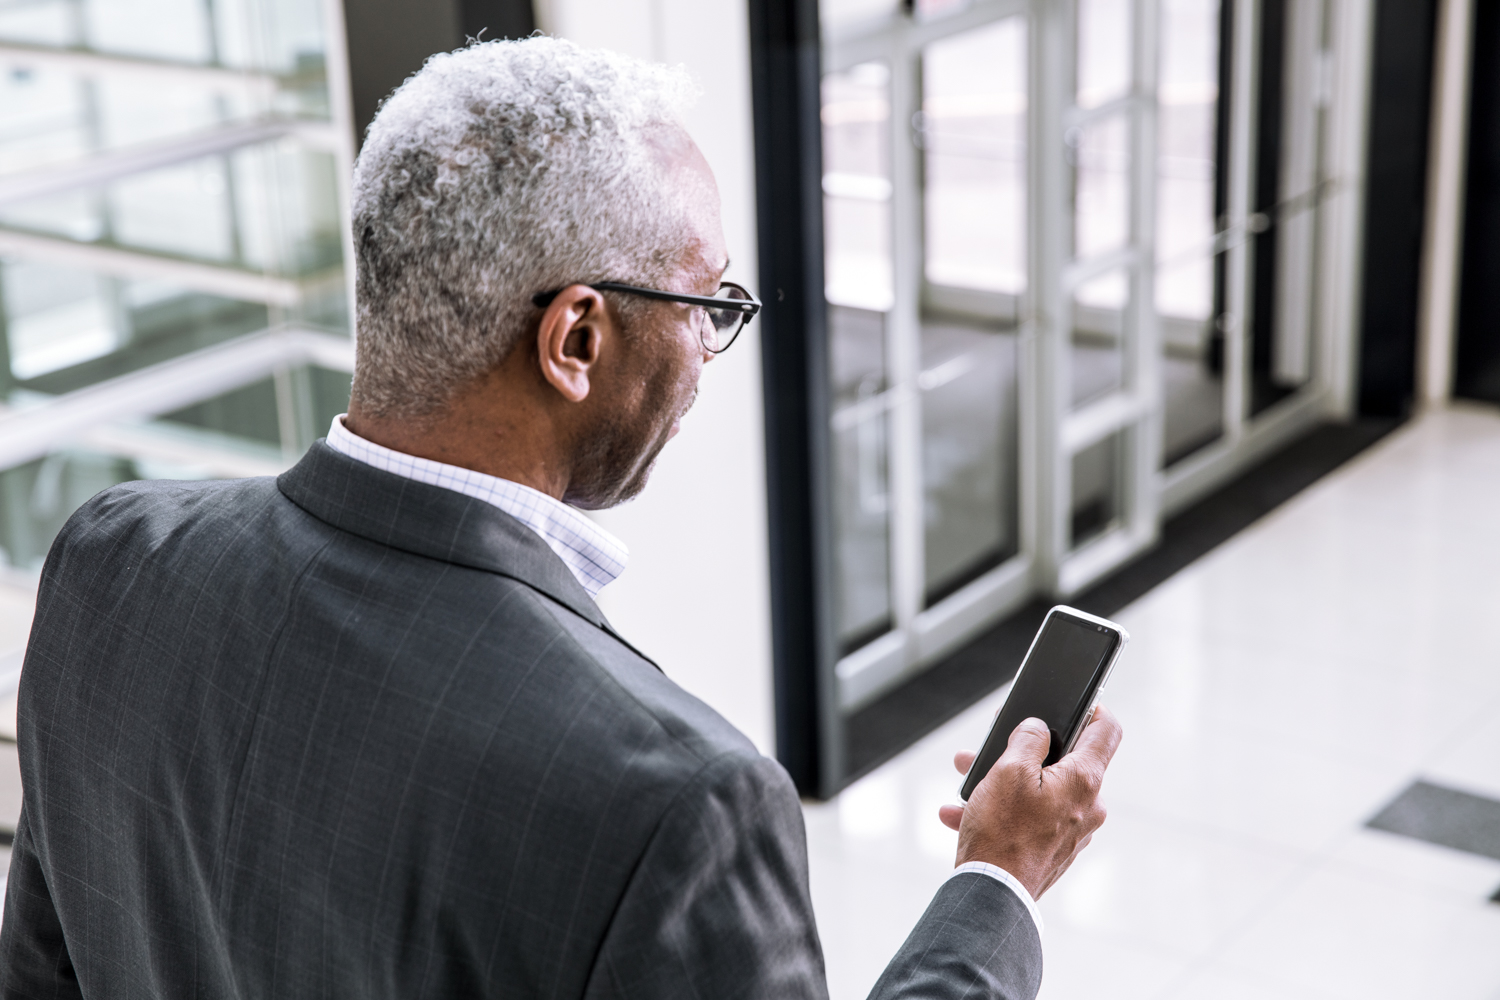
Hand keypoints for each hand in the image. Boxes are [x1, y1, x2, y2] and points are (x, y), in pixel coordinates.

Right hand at [937, 705, 1121, 899]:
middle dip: (1022, 750)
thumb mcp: (1009, 770)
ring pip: (1041, 790)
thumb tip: (1039, 727)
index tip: (1070, 703)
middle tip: (992, 746)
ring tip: (968, 782)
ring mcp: (1073, 831)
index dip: (1092, 708)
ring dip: (1003, 782)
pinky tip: (963, 813)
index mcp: (1085, 780)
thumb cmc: (1002, 832)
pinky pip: (1031, 818)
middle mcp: (1088, 806)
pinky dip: (1002, 811)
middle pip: (1063, 761)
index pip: (1107, 730)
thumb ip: (1029, 738)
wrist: (993, 895)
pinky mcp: (1054, 850)